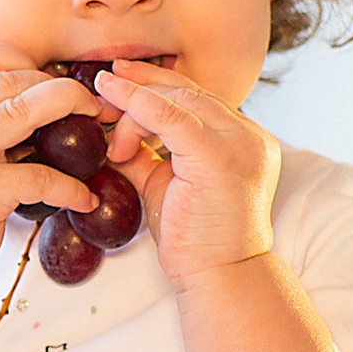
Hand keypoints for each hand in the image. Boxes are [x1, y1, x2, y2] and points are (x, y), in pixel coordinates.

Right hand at [0, 46, 104, 305]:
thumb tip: (30, 99)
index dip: (21, 58)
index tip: (46, 78)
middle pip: (13, 79)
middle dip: (62, 87)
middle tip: (92, 105)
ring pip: (27, 110)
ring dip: (74, 112)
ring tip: (99, 130)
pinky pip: (42, 177)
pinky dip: (72, 188)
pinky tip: (84, 197)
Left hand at [93, 59, 281, 287]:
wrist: (219, 275)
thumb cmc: (195, 239)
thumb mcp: (165, 185)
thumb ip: (144, 155)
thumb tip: (110, 136)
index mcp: (242, 141)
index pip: (197, 99)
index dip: (156, 85)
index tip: (121, 76)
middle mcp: (248, 136)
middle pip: (188, 92)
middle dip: (141, 84)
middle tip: (103, 79)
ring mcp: (239, 143)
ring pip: (177, 99)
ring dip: (133, 104)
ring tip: (103, 119)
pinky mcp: (218, 155)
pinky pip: (170, 116)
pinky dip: (136, 103)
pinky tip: (110, 94)